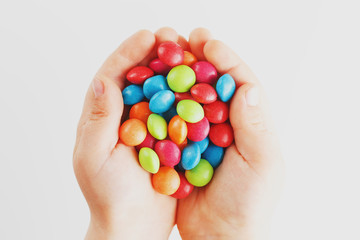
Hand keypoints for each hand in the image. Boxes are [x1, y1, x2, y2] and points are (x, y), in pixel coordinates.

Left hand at [73, 28, 186, 239]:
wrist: (134, 225)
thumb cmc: (109, 195)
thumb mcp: (94, 157)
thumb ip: (98, 119)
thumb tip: (103, 81)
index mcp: (102, 117)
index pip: (113, 75)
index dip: (129, 52)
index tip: (148, 35)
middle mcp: (126, 116)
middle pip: (140, 76)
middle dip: (154, 53)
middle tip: (172, 36)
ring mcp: (148, 125)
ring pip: (161, 89)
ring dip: (174, 70)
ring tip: (189, 51)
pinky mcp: (167, 137)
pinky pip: (178, 110)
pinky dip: (187, 95)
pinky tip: (201, 83)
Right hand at [176, 28, 284, 239]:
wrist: (220, 236)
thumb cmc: (249, 204)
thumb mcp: (262, 164)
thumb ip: (255, 126)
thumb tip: (247, 87)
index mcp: (250, 123)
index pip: (240, 81)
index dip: (224, 58)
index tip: (206, 41)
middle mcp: (226, 123)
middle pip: (212, 83)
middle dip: (198, 58)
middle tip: (182, 37)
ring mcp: (202, 133)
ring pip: (189, 97)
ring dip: (177, 74)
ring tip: (163, 53)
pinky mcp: (182, 146)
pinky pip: (172, 118)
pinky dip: (163, 102)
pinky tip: (150, 88)